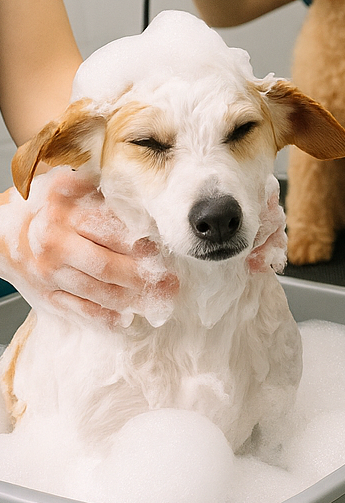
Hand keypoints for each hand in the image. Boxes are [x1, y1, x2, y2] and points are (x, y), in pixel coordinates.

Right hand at [0, 169, 178, 327]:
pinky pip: (79, 309)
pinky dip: (104, 316)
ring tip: (158, 300)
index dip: (140, 244)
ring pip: (96, 290)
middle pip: (106, 265)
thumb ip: (100, 190)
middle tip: (170, 283)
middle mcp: (54, 241)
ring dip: (132, 298)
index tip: (163, 253)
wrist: (1, 229)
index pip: (110, 230)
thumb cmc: (44, 205)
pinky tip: (125, 317)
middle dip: (143, 277)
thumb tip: (142, 201)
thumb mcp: (69, 185)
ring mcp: (49, 271)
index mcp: (64, 210)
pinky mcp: (46, 293)